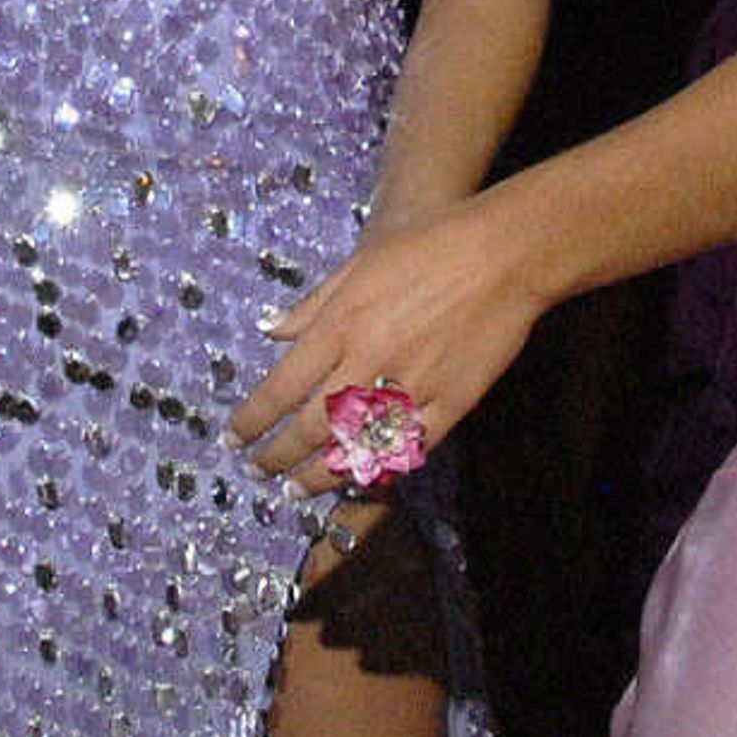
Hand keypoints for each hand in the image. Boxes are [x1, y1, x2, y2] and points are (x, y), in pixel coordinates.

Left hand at [224, 199, 551, 494]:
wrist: (502, 253)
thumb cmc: (427, 247)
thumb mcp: (358, 264)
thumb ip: (312, 304)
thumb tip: (269, 330)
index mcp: (340, 324)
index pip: (281, 386)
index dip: (253, 420)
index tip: (234, 439)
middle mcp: (368, 360)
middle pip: (310, 426)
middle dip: (277, 456)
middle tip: (259, 472)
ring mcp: (411, 385)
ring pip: (355, 446)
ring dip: (320, 474)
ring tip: (298, 489)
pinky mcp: (451, 402)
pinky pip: (408, 448)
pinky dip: (381, 467)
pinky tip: (361, 478)